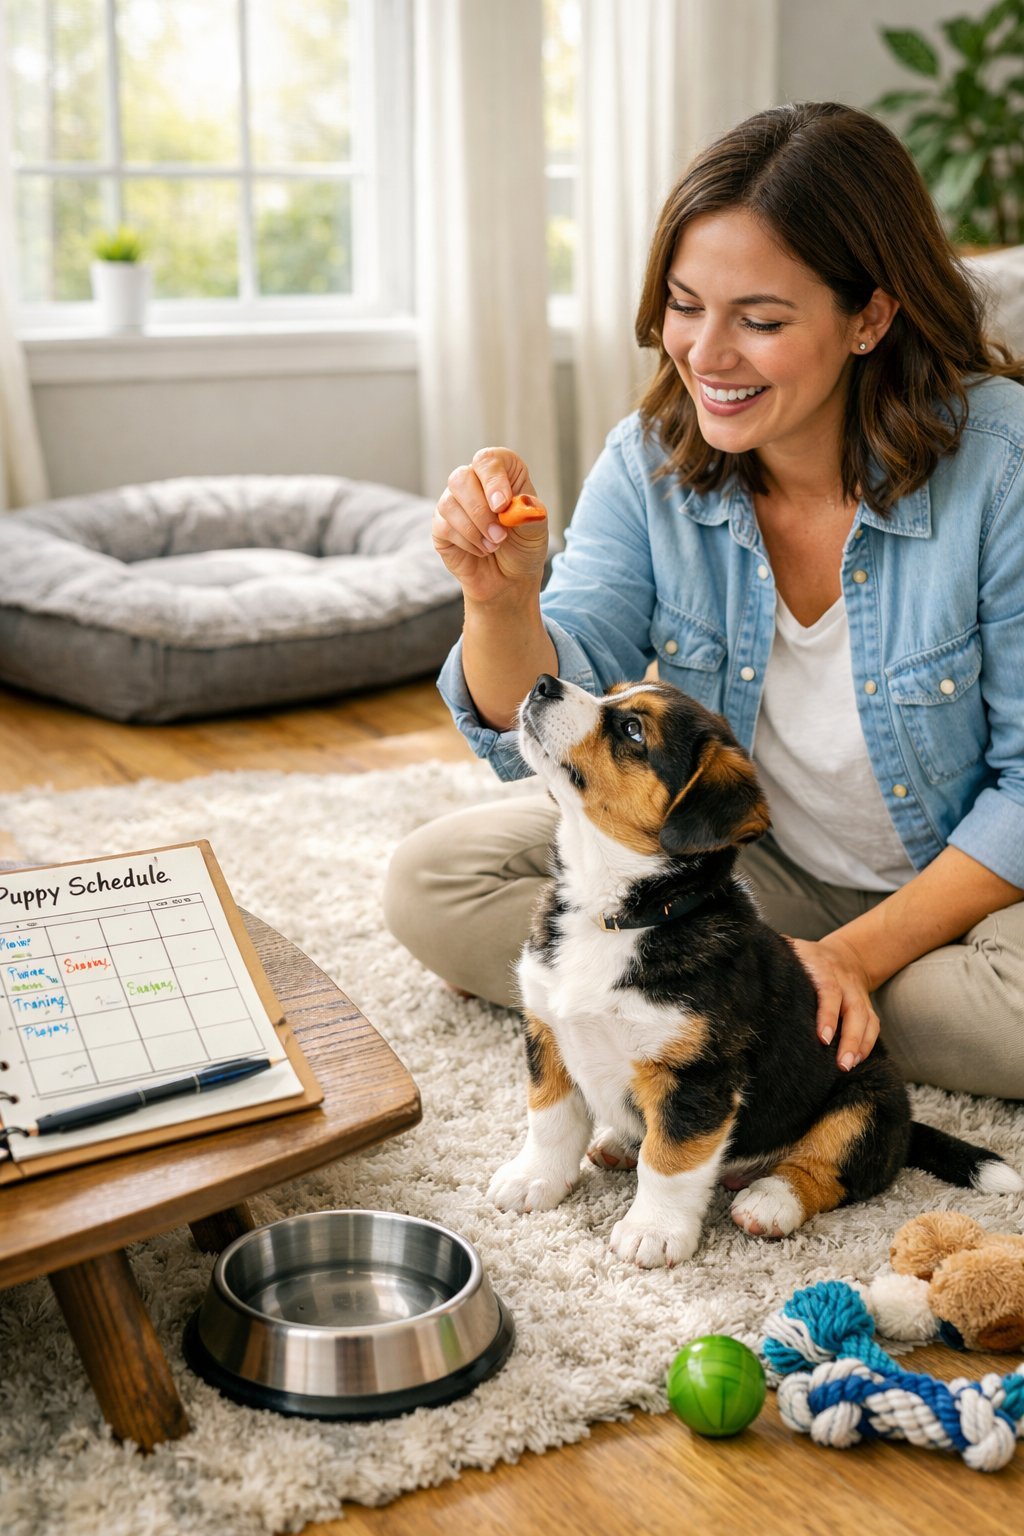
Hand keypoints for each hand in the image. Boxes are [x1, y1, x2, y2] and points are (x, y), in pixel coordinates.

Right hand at [433, 447, 548, 605]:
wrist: (510, 578)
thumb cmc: (524, 547)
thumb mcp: (537, 531)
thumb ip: (530, 515)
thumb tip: (521, 504)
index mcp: (501, 472)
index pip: (488, 460)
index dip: (493, 480)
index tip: (502, 506)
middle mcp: (473, 481)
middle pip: (461, 478)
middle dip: (480, 512)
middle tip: (500, 535)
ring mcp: (453, 502)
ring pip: (449, 503)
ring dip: (475, 530)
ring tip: (494, 545)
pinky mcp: (441, 525)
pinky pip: (444, 527)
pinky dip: (467, 543)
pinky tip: (481, 550)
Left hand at [786, 934, 879, 1070]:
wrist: (844, 954)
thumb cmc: (807, 957)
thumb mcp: (791, 950)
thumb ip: (775, 958)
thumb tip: (747, 966)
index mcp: (823, 967)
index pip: (829, 991)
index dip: (827, 1014)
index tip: (823, 1038)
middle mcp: (845, 982)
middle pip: (853, 1010)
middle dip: (849, 1038)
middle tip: (841, 1064)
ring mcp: (858, 995)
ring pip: (866, 1020)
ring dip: (859, 1045)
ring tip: (847, 1067)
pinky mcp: (867, 1007)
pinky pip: (873, 1026)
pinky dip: (868, 1044)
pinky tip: (857, 1060)